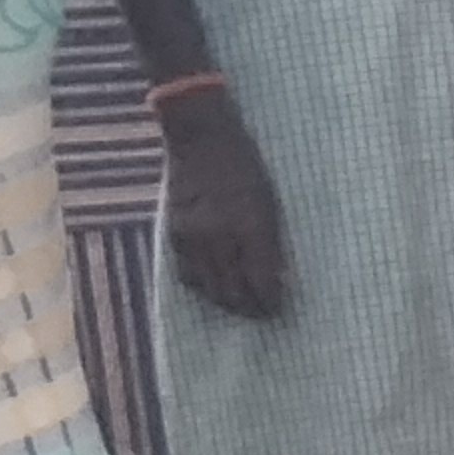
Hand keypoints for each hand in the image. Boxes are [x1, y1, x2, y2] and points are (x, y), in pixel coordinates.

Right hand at [159, 88, 289, 319]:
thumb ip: (272, 243)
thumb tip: (278, 279)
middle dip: (250, 310)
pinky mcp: (175, 234)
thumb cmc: (247, 167)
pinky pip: (187, 274)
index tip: (278, 309)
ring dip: (226, 302)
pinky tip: (213, 286)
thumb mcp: (271, 202)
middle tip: (262, 315)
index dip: (270, 303)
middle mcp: (221, 238)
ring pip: (209, 289)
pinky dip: (202, 286)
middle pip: (234, 293)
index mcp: (251, 228)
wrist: (202, 139)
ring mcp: (194, 237)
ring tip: (240, 305)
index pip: (261, 283)